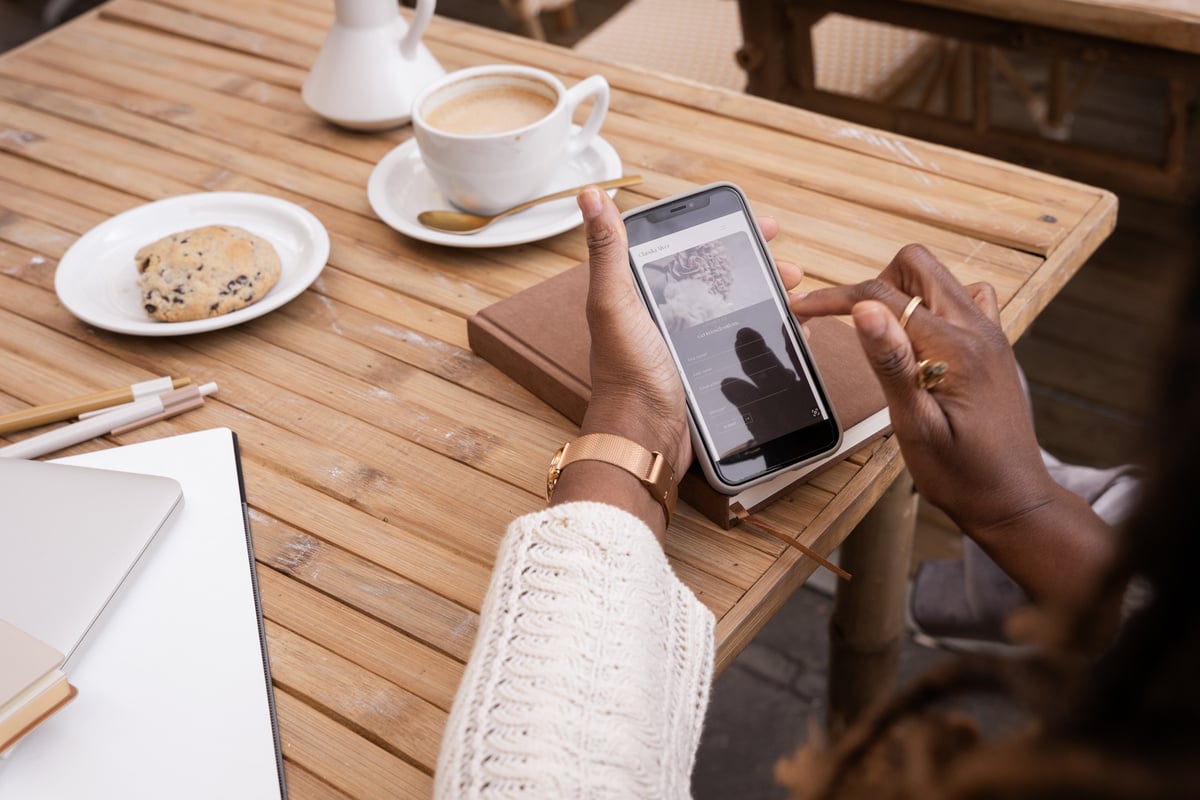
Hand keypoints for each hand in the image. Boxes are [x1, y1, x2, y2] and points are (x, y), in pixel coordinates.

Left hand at [555, 189, 790, 537]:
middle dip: (758, 267)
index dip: (725, 233)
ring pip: (736, 309)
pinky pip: (742, 342)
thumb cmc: (627, 373)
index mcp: (643, 292)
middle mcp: (665, 314)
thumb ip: (608, 252)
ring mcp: (687, 343)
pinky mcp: (705, 371)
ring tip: (796, 296)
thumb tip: (589, 196)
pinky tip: (790, 331)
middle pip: (720, 278)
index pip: (688, 248)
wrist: (645, 437)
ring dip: (768, 297)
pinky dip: (767, 332)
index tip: (762, 225)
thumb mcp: (615, 303)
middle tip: (790, 266)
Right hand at [788, 244, 1117, 604]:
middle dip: (874, 285)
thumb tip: (865, 309)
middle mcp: (978, 329)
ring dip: (905, 293)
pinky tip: (920, 342)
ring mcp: (991, 334)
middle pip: (917, 265)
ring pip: (939, 278)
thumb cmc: (962, 474)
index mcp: (955, 347)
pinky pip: (964, 300)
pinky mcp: (994, 346)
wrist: (1012, 500)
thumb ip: (890, 363)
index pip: (884, 295)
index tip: (803, 308)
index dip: (836, 298)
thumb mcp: (915, 426)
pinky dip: (933, 306)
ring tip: (886, 338)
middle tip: (852, 326)